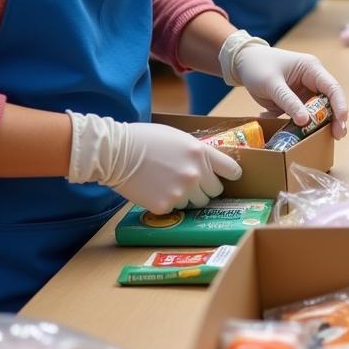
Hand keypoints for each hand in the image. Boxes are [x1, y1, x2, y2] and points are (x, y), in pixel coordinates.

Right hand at [67, 112, 242, 213]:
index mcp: (201, 153)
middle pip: (215, 191)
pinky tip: (156, 191)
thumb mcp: (180, 139)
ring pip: (196, 203)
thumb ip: (198, 153)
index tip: (229, 177)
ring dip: (188, 197)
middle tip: (192, 183)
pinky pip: (176, 209)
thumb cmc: (146, 140)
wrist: (117, 152)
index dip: (231, 174)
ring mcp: (181, 191)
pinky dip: (168, 204)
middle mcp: (196, 173)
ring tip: (169, 184)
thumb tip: (210, 166)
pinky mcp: (165, 206)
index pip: (232, 170)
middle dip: (206, 188)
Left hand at [223, 34, 348, 137]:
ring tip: (321, 140)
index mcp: (311, 69)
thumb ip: (288, 102)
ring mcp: (304, 92)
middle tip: (338, 136)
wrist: (242, 63)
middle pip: (329, 101)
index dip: (340, 104)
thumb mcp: (272, 84)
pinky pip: (302, 116)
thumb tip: (306, 121)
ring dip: (318, 125)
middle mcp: (312, 81)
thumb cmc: (258, 66)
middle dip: (334, 118)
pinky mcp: (295, 102)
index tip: (342, 120)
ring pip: (317, 111)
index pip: (332, 87)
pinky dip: (298, 126)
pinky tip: (291, 135)